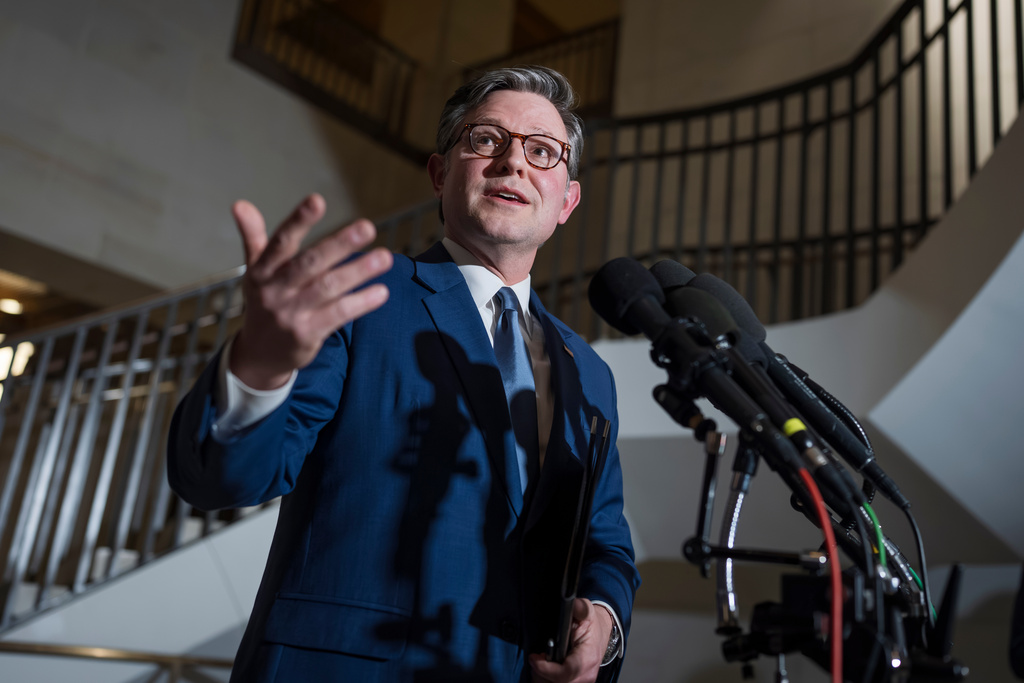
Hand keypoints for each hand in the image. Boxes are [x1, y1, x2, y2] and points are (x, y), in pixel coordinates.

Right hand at [229, 194, 392, 388]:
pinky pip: (338, 315)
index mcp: (263, 270)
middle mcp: (275, 290)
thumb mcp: (255, 270)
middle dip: (339, 244)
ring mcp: (291, 313)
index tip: (317, 200)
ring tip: (385, 258)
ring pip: (328, 288)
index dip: (298, 221)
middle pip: (310, 263)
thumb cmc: (264, 303)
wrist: (260, 355)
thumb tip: (240, 204)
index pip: (281, 242)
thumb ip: (253, 236)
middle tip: (367, 227)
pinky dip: (361, 303)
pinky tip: (381, 292)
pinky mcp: (307, 335)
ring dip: (358, 271)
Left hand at [529, 598, 612, 682]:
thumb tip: (573, 603)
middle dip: (541, 672)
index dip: (546, 668)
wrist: (600, 635)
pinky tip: (546, 669)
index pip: (566, 672)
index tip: (534, 658)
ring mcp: (583, 681)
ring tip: (540, 663)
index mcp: (588, 657)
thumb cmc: (592, 626)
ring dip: (543, 677)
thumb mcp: (587, 612)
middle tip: (536, 658)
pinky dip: (548, 679)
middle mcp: (587, 674)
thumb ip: (580, 608)